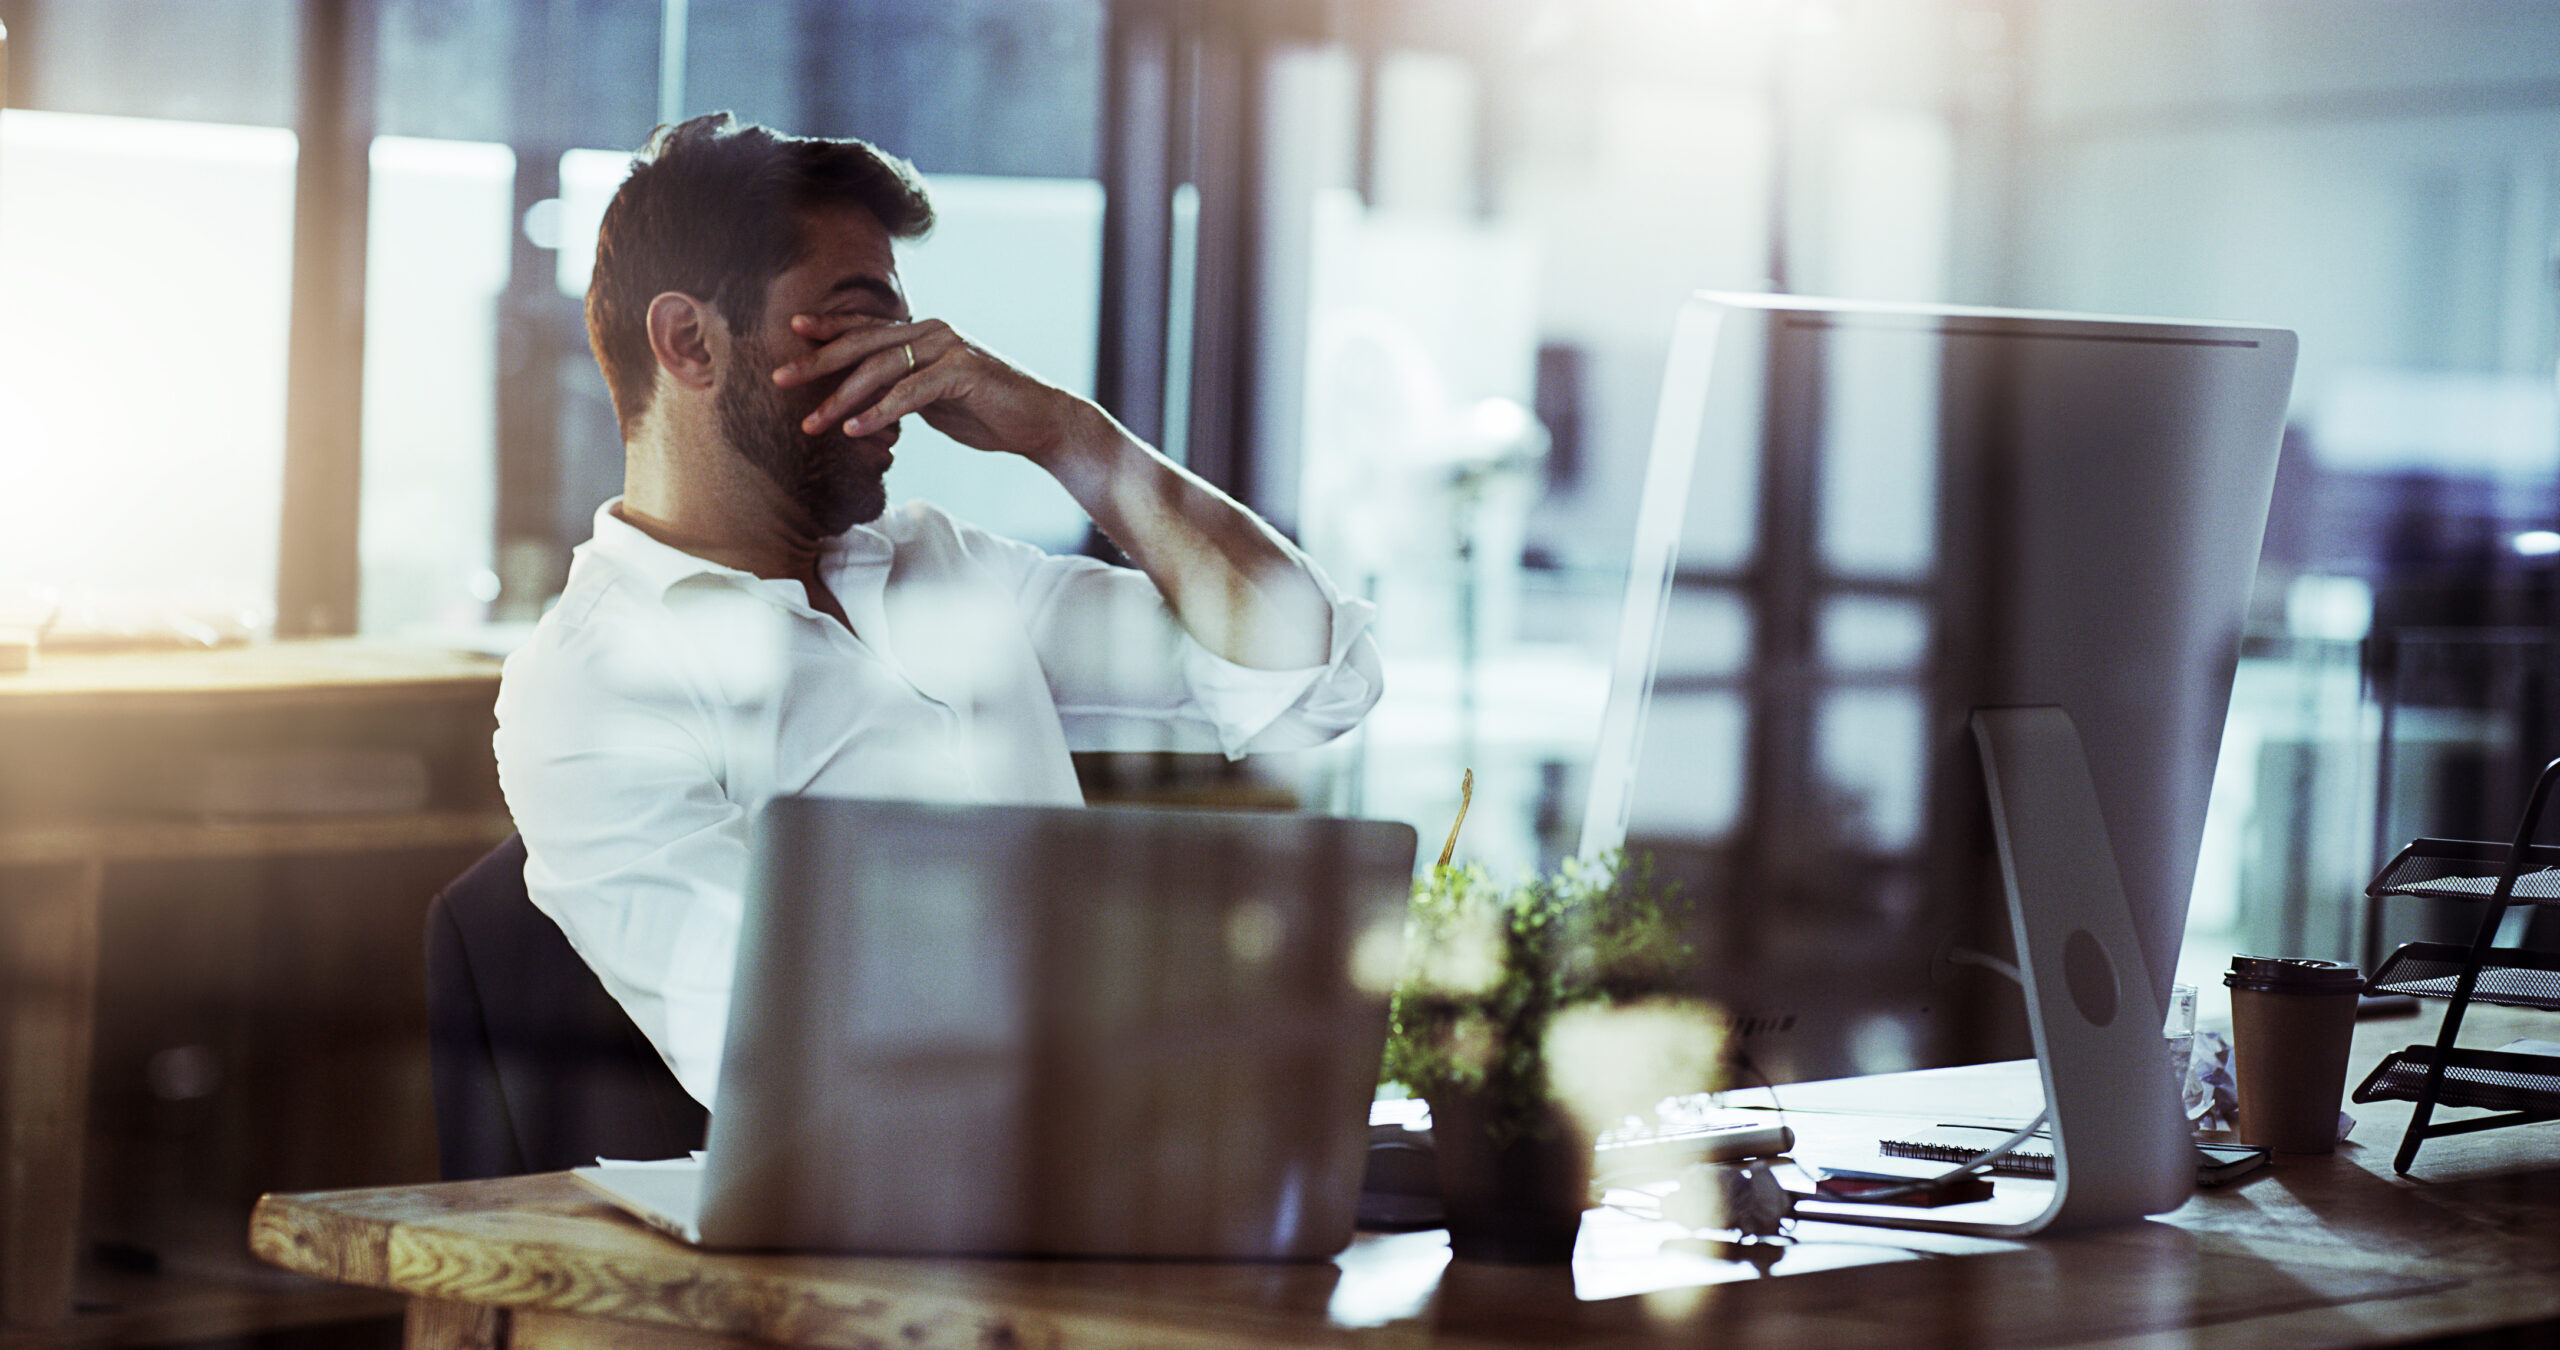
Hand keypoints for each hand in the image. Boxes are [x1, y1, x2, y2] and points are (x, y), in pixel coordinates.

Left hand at [770, 314, 1095, 465]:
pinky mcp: (964, 373)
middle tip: (779, 379)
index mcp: (922, 334)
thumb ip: (897, 392)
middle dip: (817, 363)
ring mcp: (949, 349)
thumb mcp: (931, 401)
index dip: (827, 328)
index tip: (790, 331)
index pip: (865, 328)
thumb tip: (858, 403)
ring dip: (841, 398)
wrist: (1039, 423)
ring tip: (811, 423)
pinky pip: (911, 392)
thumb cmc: (985, 413)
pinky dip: (880, 411)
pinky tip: (855, 429)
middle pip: (862, 343)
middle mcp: (932, 332)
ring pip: (881, 369)